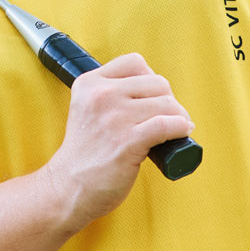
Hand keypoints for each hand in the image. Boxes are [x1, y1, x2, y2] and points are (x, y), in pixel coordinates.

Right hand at [42, 53, 193, 228]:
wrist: (67, 188)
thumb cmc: (84, 153)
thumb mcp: (86, 109)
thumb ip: (110, 93)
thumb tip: (155, 90)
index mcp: (89, 83)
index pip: (135, 63)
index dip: (150, 79)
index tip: (151, 98)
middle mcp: (101, 95)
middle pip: (157, 82)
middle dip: (168, 100)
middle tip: (166, 117)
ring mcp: (115, 118)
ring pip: (167, 103)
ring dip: (179, 116)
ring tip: (176, 128)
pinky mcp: (128, 141)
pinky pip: (169, 124)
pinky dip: (181, 128)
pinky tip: (181, 133)